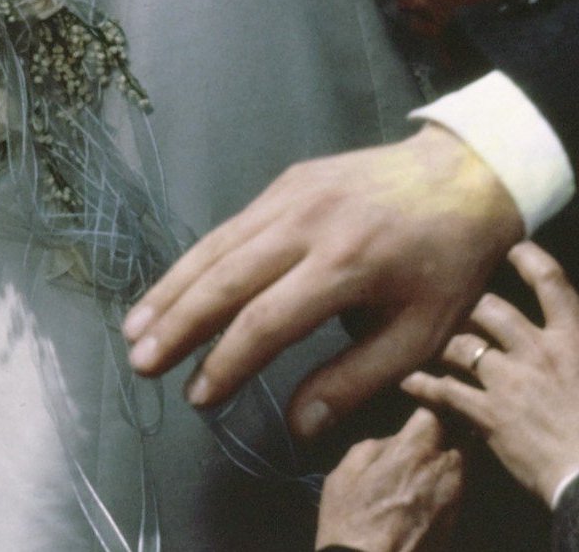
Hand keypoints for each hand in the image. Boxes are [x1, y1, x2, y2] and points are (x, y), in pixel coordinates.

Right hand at [121, 124, 522, 439]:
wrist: (462, 174)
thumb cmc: (446, 264)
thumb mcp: (419, 334)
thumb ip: (354, 379)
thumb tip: (296, 424)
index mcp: (344, 264)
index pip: (265, 320)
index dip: (226, 362)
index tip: (198, 397)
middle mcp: (307, 223)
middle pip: (226, 277)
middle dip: (178, 323)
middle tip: (141, 361)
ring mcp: (291, 194)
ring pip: (217, 245)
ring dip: (172, 288)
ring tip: (136, 328)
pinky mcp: (287, 180)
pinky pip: (233, 225)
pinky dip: (196, 259)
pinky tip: (174, 286)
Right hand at [315, 409, 462, 551]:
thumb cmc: (350, 520)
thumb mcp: (347, 472)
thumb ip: (376, 447)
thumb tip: (394, 442)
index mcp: (413, 450)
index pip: (435, 411)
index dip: (427, 405)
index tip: (419, 405)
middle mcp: (442, 470)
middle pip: (461, 434)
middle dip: (449, 428)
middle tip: (432, 430)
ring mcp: (454, 499)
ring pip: (465, 462)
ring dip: (451, 455)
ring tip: (432, 457)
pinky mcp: (457, 523)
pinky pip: (460, 489)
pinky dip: (450, 481)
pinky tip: (432, 486)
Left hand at [403, 241, 578, 506]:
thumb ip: (574, 341)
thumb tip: (567, 332)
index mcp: (572, 339)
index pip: (550, 281)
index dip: (528, 257)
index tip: (512, 247)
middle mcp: (537, 351)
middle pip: (492, 307)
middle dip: (470, 303)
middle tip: (455, 301)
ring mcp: (510, 381)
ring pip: (461, 343)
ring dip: (443, 342)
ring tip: (426, 339)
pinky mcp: (489, 415)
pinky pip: (445, 390)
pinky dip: (423, 384)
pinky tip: (407, 380)